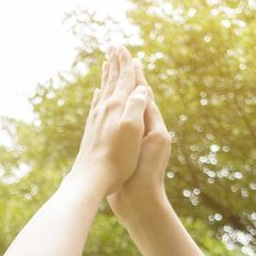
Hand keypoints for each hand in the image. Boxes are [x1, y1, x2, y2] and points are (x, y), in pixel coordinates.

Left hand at [69, 46, 147, 198]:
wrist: (91, 178)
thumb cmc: (117, 158)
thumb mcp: (132, 131)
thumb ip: (136, 106)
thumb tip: (141, 88)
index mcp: (117, 107)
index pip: (124, 79)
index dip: (127, 64)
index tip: (125, 48)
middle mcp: (104, 109)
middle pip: (112, 81)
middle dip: (115, 64)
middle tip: (114, 47)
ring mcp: (96, 119)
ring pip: (103, 91)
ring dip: (107, 76)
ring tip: (107, 63)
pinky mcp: (91, 130)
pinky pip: (96, 106)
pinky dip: (99, 95)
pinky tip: (97, 93)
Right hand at [107, 58, 171, 219]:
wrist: (139, 202)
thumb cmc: (143, 174)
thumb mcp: (150, 140)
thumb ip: (147, 115)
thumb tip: (144, 90)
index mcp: (153, 126)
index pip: (143, 92)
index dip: (134, 73)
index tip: (126, 53)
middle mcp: (145, 130)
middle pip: (135, 96)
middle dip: (126, 76)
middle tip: (118, 54)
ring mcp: (134, 140)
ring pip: (125, 108)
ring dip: (118, 90)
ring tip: (110, 74)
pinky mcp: (123, 150)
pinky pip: (116, 121)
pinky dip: (110, 109)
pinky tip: (102, 104)